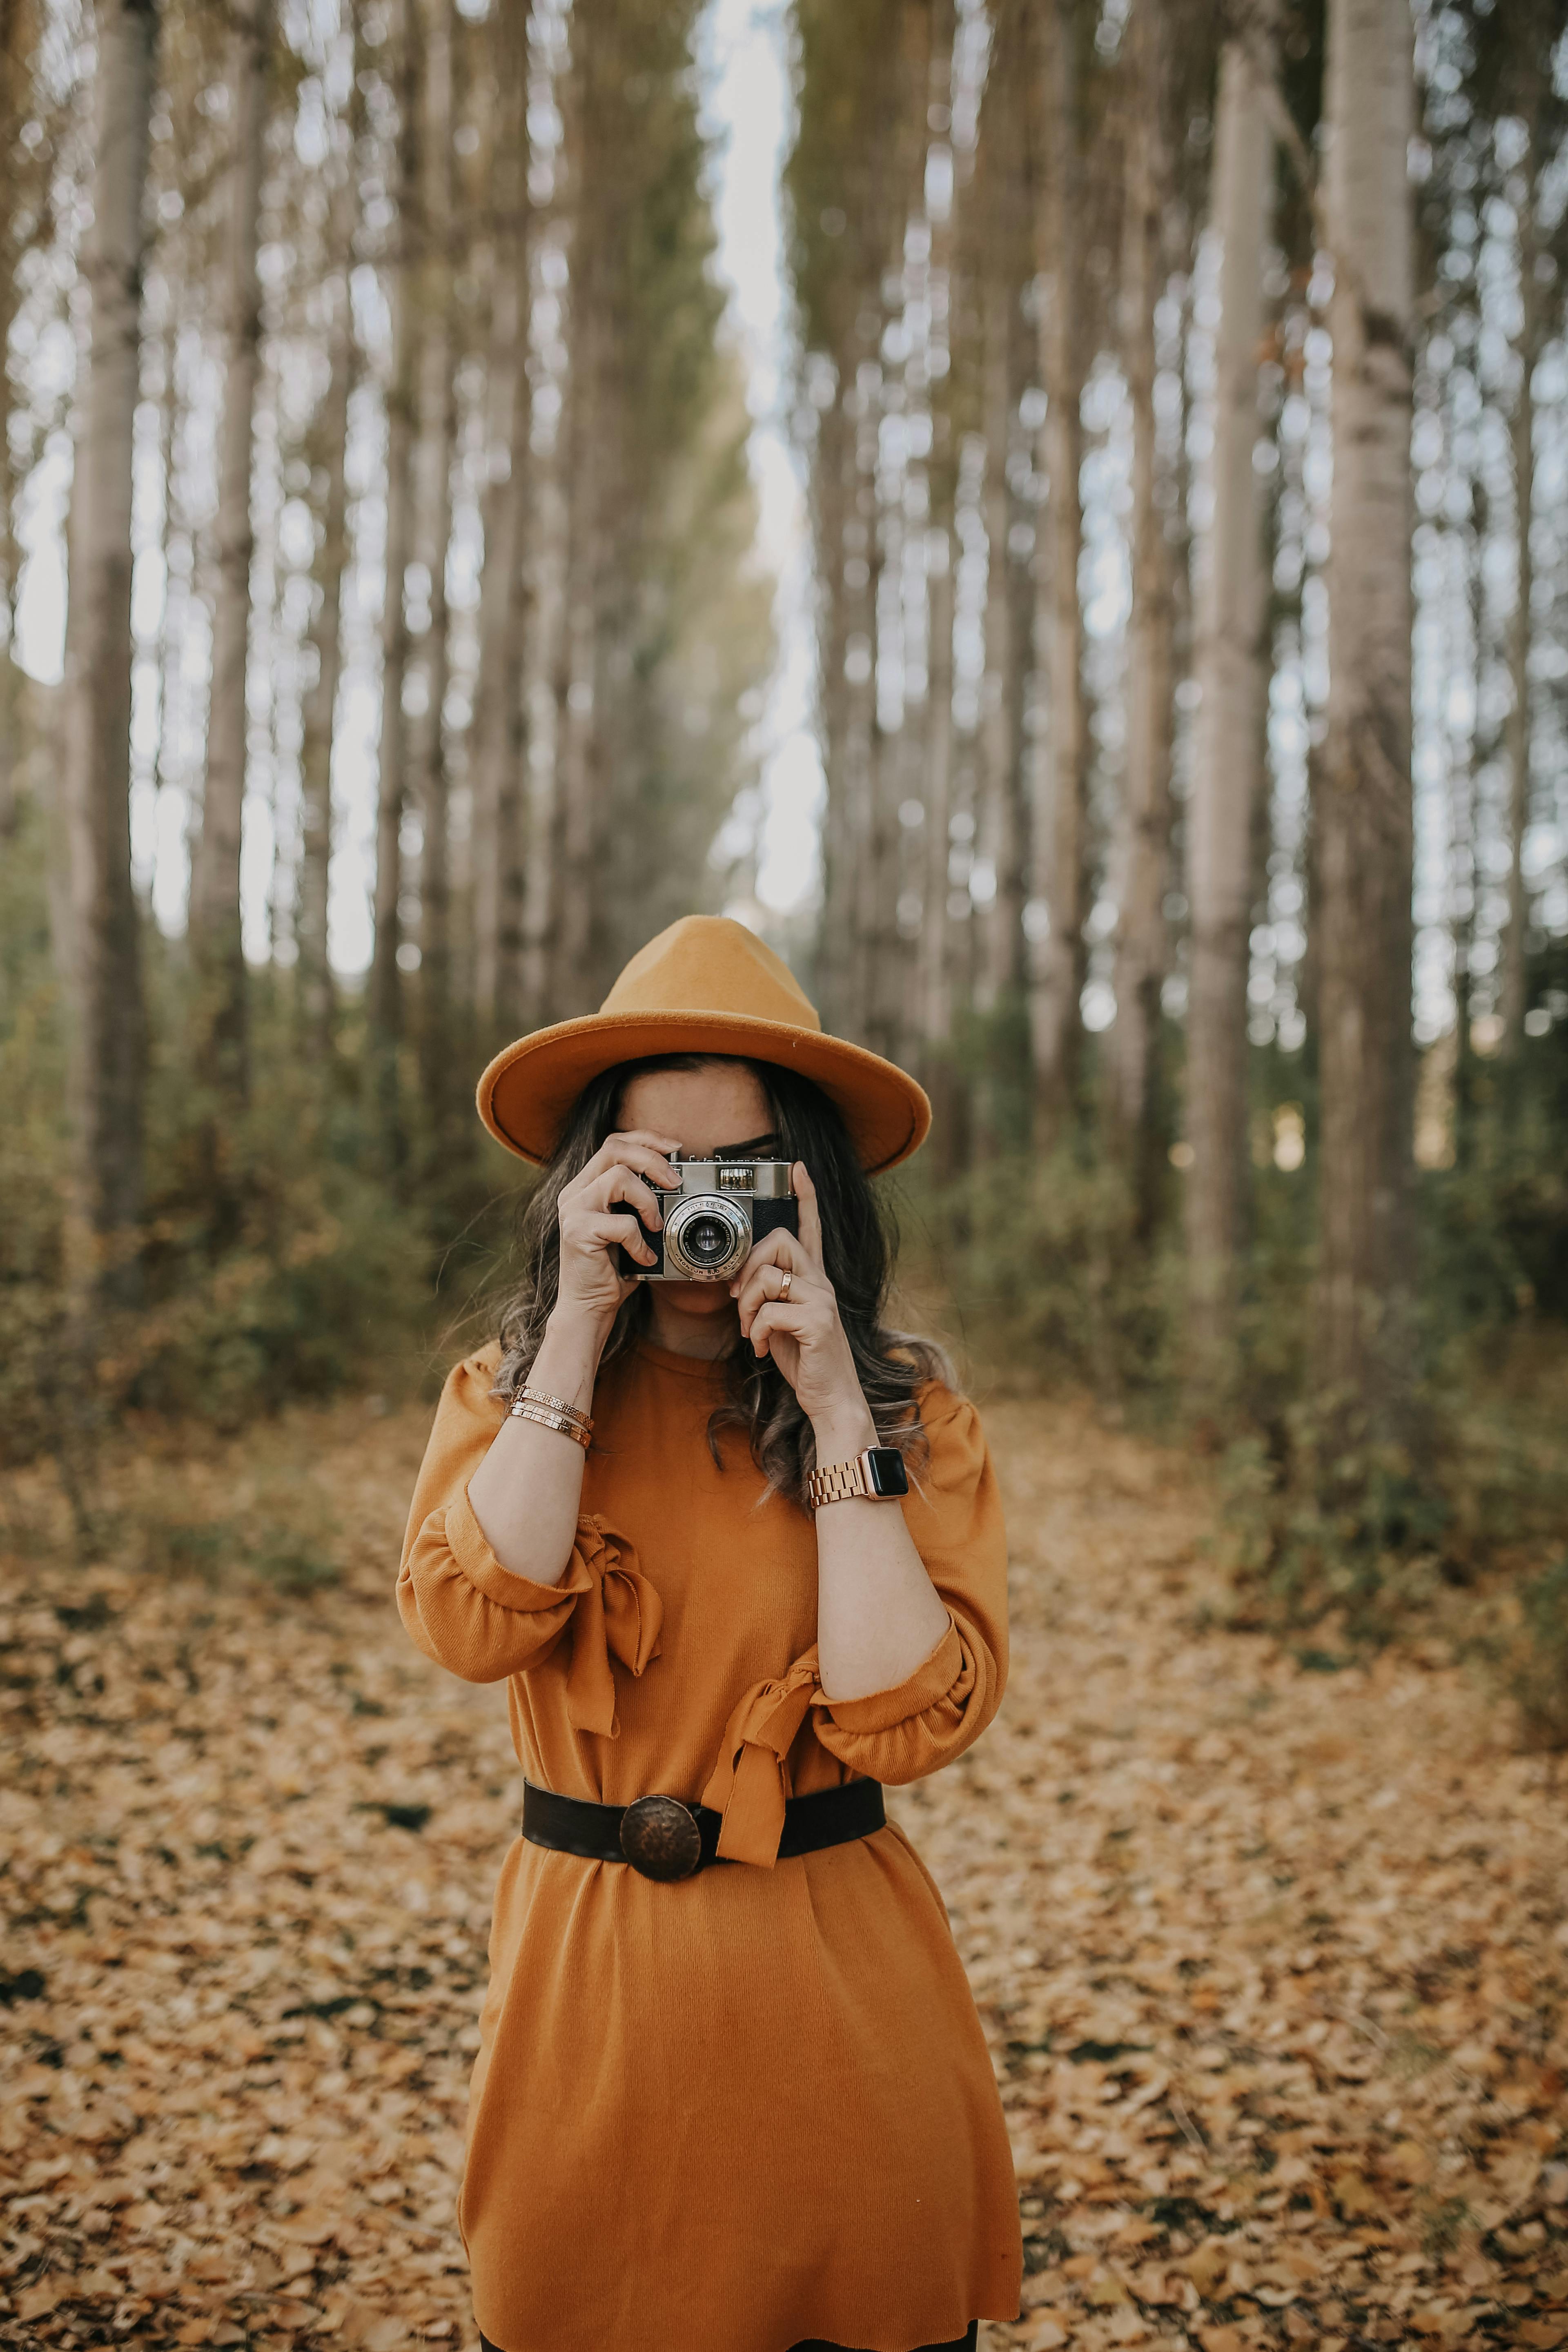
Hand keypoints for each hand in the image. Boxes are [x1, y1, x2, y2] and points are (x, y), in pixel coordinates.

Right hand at [553, 1130, 680, 1333]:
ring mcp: (574, 1209)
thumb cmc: (613, 1268)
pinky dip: (640, 1241)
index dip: (646, 1139)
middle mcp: (575, 1192)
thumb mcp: (630, 1226)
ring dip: (648, 1201)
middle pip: (614, 1149)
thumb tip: (677, 1182)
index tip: (675, 1148)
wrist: (589, 1306)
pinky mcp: (578, 1231)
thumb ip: (640, 1201)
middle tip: (675, 1182)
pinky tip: (643, 1257)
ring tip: (656, 1226)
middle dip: (652, 1159)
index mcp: (587, 1185)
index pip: (614, 1143)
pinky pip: (622, 1223)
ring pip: (619, 1177)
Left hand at [729, 1163, 872, 1439]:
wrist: (830, 1399)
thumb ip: (768, 1297)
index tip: (797, 1168)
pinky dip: (754, 1332)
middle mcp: (822, 1283)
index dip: (805, 1196)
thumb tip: (739, 1285)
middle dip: (748, 1267)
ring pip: (769, 1275)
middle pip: (779, 1240)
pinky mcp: (817, 1323)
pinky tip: (760, 1349)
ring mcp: (822, 1301)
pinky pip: (769, 1311)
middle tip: (740, 1300)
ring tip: (750, 1330)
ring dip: (747, 1305)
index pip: (811, 1228)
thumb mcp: (782, 1322)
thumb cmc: (805, 1360)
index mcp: (814, 1280)